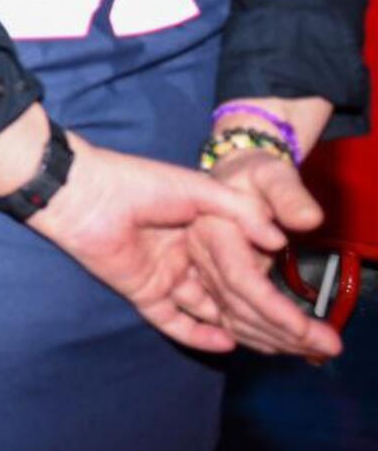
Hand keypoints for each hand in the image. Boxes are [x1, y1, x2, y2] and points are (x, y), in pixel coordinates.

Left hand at [27, 132, 283, 352]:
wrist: (84, 195)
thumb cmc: (139, 183)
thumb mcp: (199, 190)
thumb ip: (241, 211)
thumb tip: (279, 240)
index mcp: (196, 227)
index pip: (235, 257)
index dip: (260, 272)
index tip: (289, 286)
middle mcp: (181, 253)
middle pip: (221, 286)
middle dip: (251, 306)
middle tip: (286, 325)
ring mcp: (162, 273)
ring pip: (202, 307)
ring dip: (230, 323)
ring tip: (265, 340)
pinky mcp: (142, 291)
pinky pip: (173, 320)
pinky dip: (197, 334)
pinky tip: (227, 342)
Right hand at [182, 151, 341, 360]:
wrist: (234, 175)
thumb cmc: (254, 174)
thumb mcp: (272, 174)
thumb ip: (288, 194)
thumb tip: (307, 221)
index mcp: (211, 230)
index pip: (241, 281)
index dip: (274, 310)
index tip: (306, 331)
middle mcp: (197, 255)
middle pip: (235, 307)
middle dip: (281, 333)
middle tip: (327, 347)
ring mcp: (195, 270)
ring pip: (227, 318)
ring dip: (269, 340)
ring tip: (312, 350)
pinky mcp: (202, 281)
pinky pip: (219, 317)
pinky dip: (246, 336)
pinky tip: (270, 345)